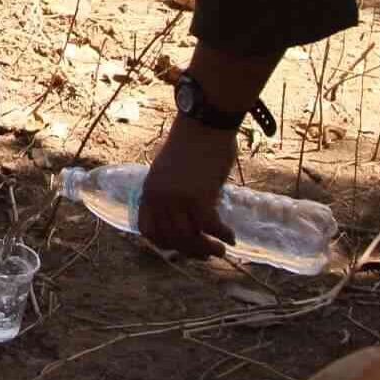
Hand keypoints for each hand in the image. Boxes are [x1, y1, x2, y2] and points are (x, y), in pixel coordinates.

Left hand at [136, 116, 240, 259]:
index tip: (179, 248)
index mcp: (149, 190)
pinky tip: (231, 237)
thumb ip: (172, 194)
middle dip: (189, 251)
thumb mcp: (171, 171)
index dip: (163, 243)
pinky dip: (222, 235)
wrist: (204, 124)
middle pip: (170, 238)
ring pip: (188, 237)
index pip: (148, 229)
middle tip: (207, 254)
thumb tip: (188, 217)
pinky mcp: (198, 197)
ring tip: (220, 251)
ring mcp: (177, 198)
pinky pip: (209, 226)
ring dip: (206, 248)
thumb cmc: (193, 144)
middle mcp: (159, 197)